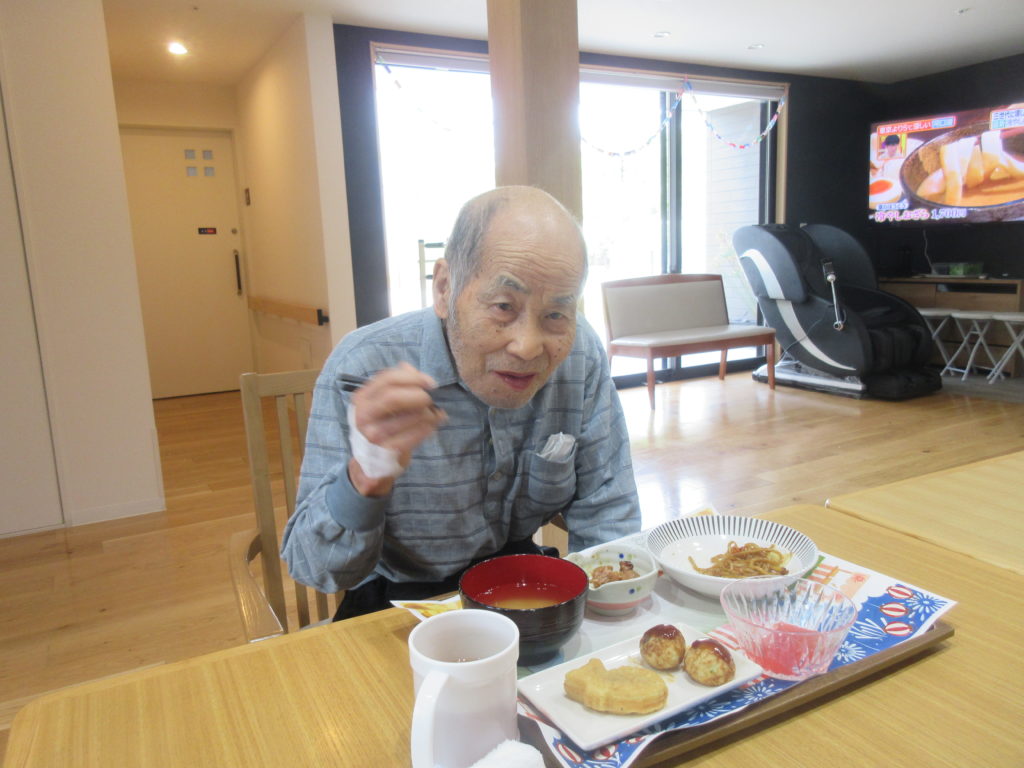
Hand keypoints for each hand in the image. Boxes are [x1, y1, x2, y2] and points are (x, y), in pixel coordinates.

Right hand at [347, 363, 445, 495]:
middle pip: (392, 397)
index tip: (430, 382)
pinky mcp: (387, 450)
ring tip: (435, 413)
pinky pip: (413, 436)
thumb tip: (409, 368)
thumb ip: (396, 383)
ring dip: (428, 413)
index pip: (386, 379)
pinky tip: (433, 425)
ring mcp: (374, 434)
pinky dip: (428, 428)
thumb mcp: (383, 402)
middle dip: (418, 395)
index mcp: (362, 398)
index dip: (412, 378)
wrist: (373, 460)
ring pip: (407, 417)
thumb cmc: (382, 424)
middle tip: (430, 399)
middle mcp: (363, 415)